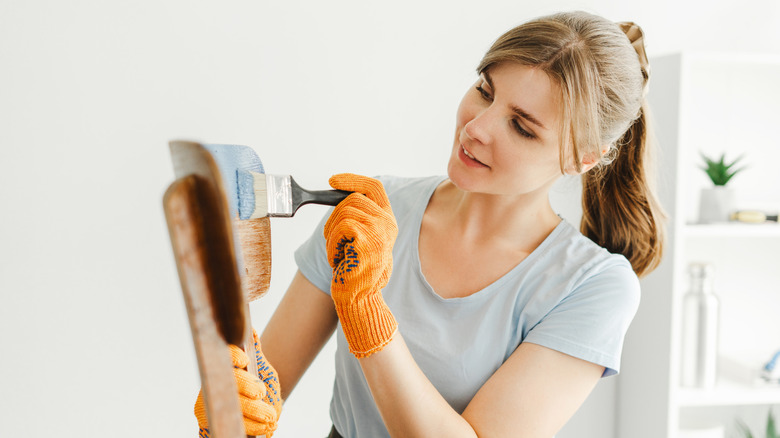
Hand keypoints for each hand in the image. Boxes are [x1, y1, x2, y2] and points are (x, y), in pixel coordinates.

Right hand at [195, 330, 281, 436]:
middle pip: (226, 384)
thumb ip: (256, 352)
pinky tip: (263, 430)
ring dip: (251, 415)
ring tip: (270, 418)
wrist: (260, 416)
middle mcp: (212, 385)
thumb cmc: (259, 389)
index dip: (232, 355)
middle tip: (262, 394)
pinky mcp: (208, 426)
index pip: (223, 355)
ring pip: (226, 408)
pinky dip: (248, 429)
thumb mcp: (262, 370)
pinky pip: (225, 427)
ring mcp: (208, 406)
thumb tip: (250, 330)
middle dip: (246, 389)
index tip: (245, 360)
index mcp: (224, 367)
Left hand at [324, 173, 397, 357]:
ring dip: (332, 233)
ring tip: (339, 252)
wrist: (360, 297)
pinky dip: (332, 244)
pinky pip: (340, 228)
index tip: (334, 180)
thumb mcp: (364, 238)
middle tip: (332, 238)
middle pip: (353, 198)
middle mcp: (387, 223)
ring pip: (344, 212)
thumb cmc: (358, 271)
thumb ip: (360, 217)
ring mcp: (379, 230)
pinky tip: (339, 258)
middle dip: (334, 216)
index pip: (373, 187)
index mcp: (388, 220)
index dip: (352, 179)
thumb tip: (340, 196)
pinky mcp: (367, 239)